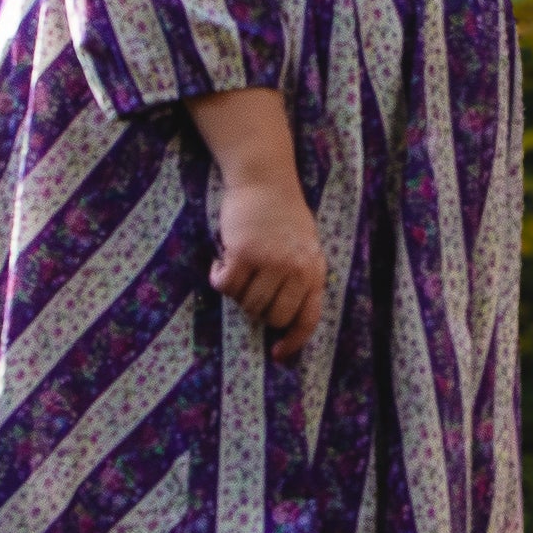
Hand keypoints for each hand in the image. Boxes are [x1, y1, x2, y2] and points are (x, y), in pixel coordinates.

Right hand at [210, 176, 326, 362]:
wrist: (265, 179)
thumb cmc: (284, 213)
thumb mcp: (305, 246)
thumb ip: (300, 277)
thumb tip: (285, 318)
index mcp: (314, 271)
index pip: (307, 319)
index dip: (293, 341)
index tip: (278, 353)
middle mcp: (295, 270)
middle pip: (271, 317)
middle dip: (256, 310)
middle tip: (249, 289)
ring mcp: (269, 263)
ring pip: (246, 303)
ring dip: (237, 292)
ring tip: (237, 268)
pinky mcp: (243, 254)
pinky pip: (225, 286)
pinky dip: (218, 278)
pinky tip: (220, 262)